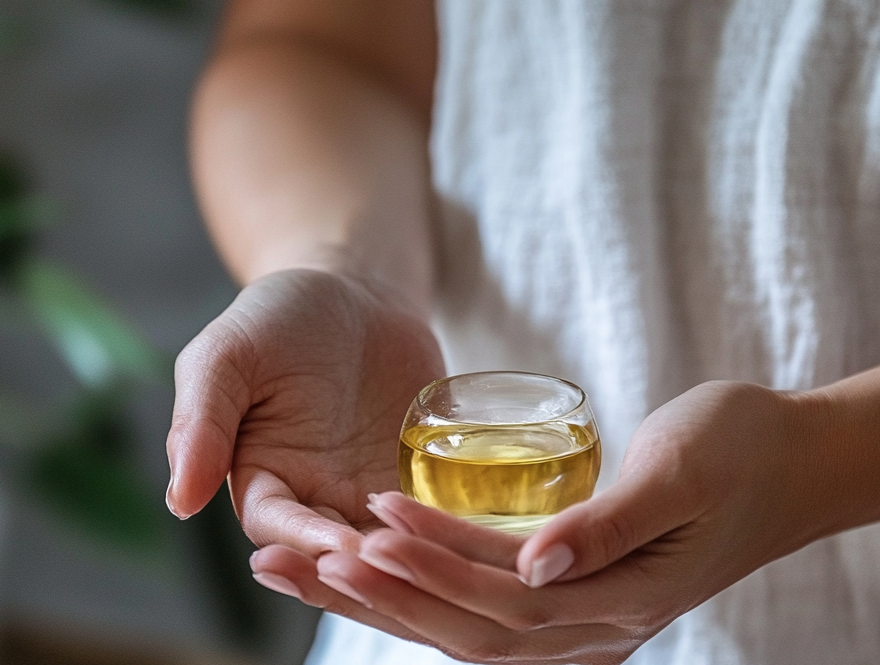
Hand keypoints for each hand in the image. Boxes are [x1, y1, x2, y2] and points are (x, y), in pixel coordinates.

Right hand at [166, 268, 443, 554]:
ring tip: (441, 555)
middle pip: (339, 552)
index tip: (338, 546)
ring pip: (393, 545)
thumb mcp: (225, 357)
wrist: (352, 291)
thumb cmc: (276, 318)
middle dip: (368, 564)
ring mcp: (373, 489)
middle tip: (401, 565)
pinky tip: (481, 533)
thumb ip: (199, 424)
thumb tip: (178, 502)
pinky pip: (440, 512)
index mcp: (263, 479)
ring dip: (415, 555)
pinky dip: (456, 526)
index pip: (277, 526)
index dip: (305, 540)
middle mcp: (318, 497)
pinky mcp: (421, 474)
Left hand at [251, 381, 834, 662]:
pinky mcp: (567, 596)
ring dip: (378, 601)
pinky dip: (420, 595)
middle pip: (461, 625)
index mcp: (618, 600)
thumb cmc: (741, 451)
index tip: (365, 520)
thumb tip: (536, 565)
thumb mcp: (684, 471)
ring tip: (302, 571)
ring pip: (459, 625)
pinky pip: (480, 609)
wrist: (790, 462)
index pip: (500, 592)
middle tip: (285, 561)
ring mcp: (579, 618)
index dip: (430, 560)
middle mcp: (591, 625)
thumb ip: (610, 523)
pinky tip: (370, 577)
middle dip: (371, 594)